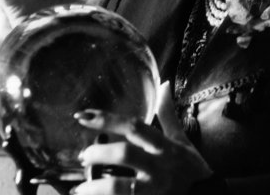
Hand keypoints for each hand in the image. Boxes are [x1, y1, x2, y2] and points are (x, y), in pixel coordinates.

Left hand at [72, 82, 212, 194]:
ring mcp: (155, 190)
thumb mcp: (181, 139)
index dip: (108, 120)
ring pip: (120, 187)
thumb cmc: (190, 165)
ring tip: (80, 188)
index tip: (84, 116)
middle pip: (125, 154)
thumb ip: (167, 113)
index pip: (135, 126)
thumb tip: (164, 84)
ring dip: (96, 187)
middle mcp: (160, 165)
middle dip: (99, 153)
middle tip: (83, 155)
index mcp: (165, 145)